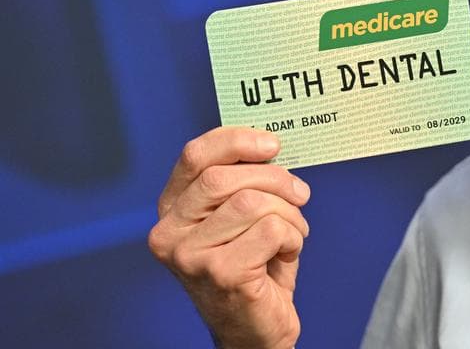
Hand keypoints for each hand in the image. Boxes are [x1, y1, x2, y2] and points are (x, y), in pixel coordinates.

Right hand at [149, 127, 311, 348]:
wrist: (255, 328)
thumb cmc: (253, 266)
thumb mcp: (240, 218)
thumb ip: (242, 182)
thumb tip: (268, 144)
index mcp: (172, 210)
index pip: (195, 157)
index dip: (236, 140)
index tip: (272, 144)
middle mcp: (169, 233)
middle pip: (225, 177)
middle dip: (275, 180)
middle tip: (300, 194)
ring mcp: (190, 256)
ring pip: (253, 202)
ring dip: (288, 214)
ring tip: (292, 232)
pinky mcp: (220, 274)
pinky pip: (271, 230)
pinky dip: (292, 237)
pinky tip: (286, 253)